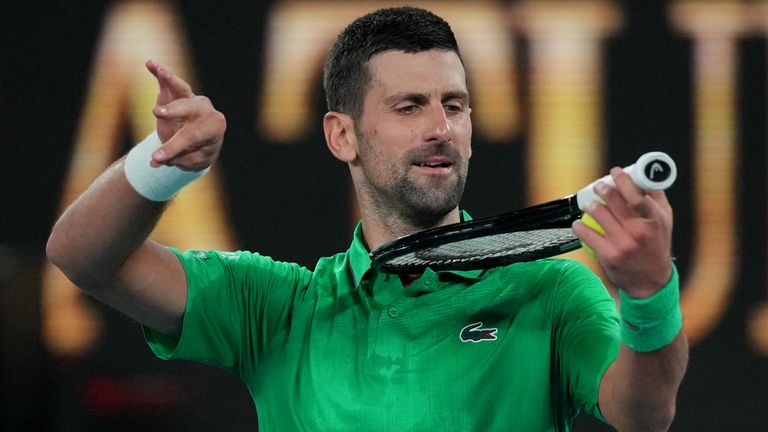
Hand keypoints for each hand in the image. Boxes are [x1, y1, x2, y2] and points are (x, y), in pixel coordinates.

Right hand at [145, 60, 225, 170]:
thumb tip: (154, 160)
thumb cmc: (196, 152)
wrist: (200, 143)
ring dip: (171, 80)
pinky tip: (149, 63)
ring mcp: (191, 98)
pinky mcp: (177, 93)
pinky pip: (169, 82)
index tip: (156, 158)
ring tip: (161, 71)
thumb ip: (174, 158)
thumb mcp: (190, 160)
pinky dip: (159, 73)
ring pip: (182, 88)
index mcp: (213, 127)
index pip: (191, 136)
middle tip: (156, 113)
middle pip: (189, 108)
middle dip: (173, 111)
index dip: (172, 147)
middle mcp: (205, 109)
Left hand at [572, 167, 673, 297]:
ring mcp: (623, 244)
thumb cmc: (657, 246)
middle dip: (602, 189)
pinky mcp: (609, 255)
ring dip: (590, 205)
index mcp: (654, 220)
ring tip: (589, 205)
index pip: (637, 196)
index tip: (615, 172)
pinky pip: (587, 235)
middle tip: (598, 186)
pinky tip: (578, 223)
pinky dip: (579, 226)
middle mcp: (639, 231)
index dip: (624, 180)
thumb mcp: (665, 222)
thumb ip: (656, 199)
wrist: (651, 281)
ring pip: (598, 214)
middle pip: (614, 201)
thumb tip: (647, 176)